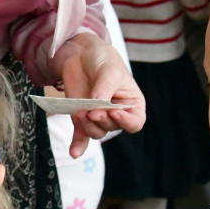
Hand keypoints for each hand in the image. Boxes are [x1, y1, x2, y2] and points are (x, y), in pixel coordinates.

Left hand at [53, 34, 145, 157]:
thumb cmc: (104, 61)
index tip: (114, 111)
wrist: (83, 55)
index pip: (135, 122)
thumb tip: (97, 106)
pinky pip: (81, 136)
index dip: (126, 121)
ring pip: (96, 132)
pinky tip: (74, 153)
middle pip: (112, 128)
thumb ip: (105, 88)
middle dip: (101, 120)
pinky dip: (78, 145)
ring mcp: (98, 117)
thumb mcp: (109, 70)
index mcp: (131, 103)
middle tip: (92, 110)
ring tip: (80, 111)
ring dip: (87, 126)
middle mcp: (116, 114)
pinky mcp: (82, 118)